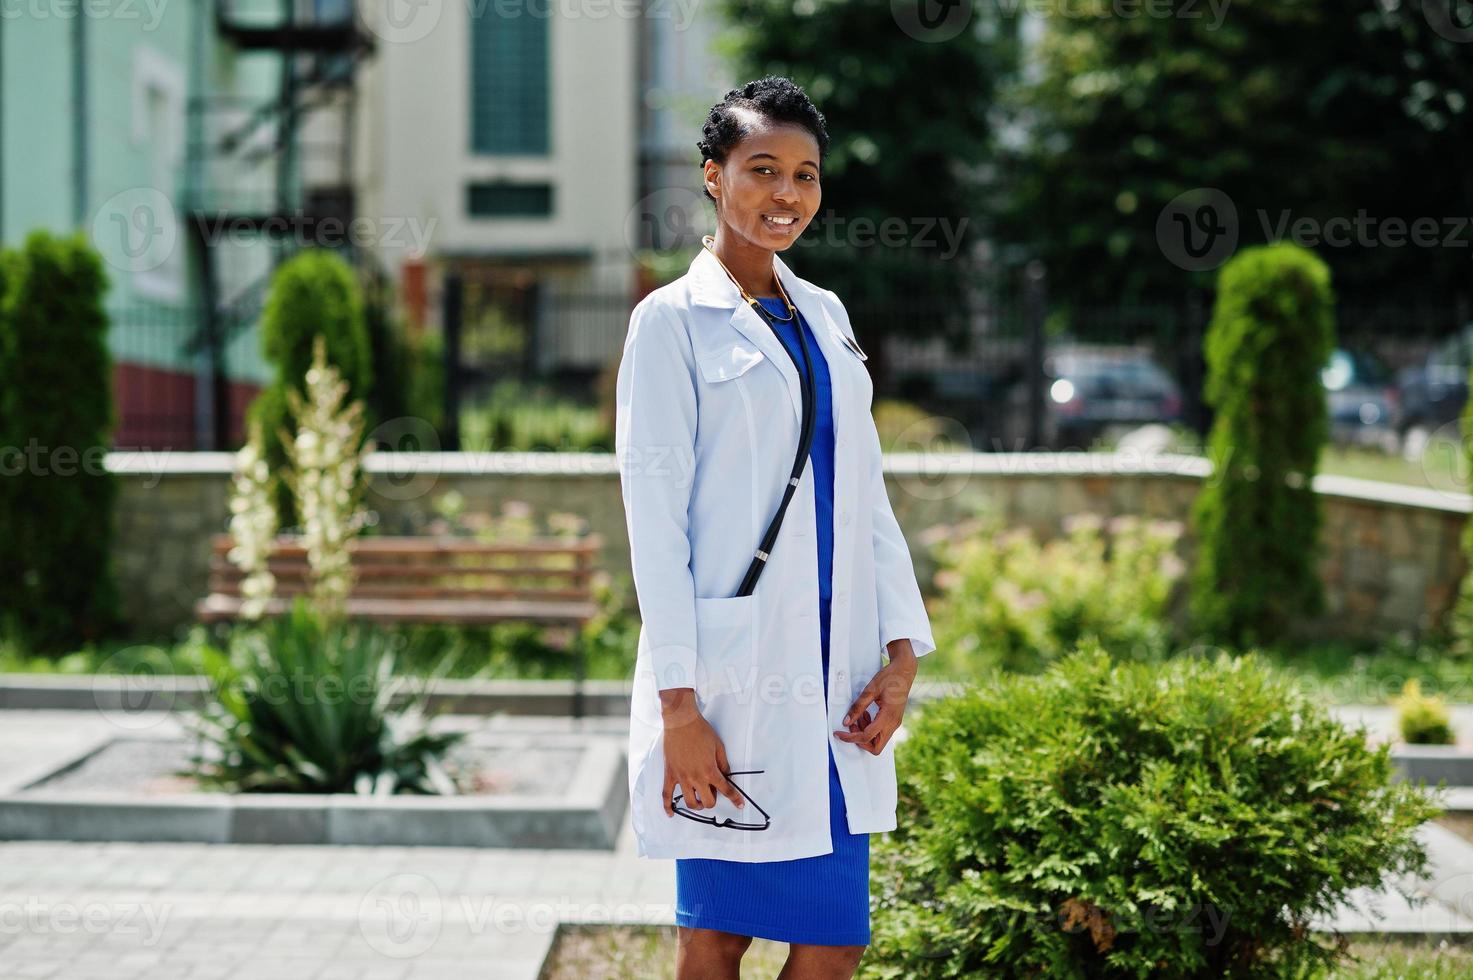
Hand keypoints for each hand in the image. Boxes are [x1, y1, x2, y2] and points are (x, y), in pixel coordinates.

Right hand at [659, 687, 745, 815]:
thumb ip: (723, 764)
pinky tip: (671, 813)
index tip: (739, 805)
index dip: (735, 799)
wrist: (681, 722)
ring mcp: (682, 778)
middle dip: (713, 800)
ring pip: (690, 803)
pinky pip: (666, 795)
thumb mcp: (719, 746)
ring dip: (697, 805)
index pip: (726, 790)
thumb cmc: (701, 731)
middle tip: (713, 793)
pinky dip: (668, 807)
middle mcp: (696, 778)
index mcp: (710, 771)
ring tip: (698, 800)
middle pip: (707, 802)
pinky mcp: (670, 774)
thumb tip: (726, 776)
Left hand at [834, 639, 917, 755]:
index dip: (850, 738)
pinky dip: (870, 727)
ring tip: (858, 716)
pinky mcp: (894, 720)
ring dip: (864, 732)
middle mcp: (893, 723)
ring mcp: (895, 723)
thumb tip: (846, 721)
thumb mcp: (870, 690)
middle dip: (860, 740)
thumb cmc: (890, 677)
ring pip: (877, 740)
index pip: (866, 736)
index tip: (839, 734)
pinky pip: (880, 731)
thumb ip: (858, 707)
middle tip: (850, 726)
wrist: (904, 671)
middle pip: (875, 747)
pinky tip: (865, 714)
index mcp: (888, 716)